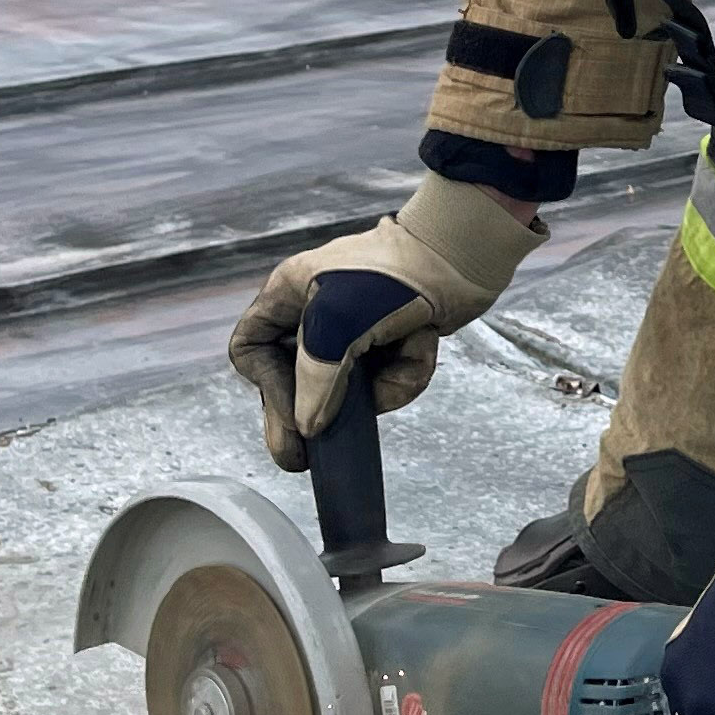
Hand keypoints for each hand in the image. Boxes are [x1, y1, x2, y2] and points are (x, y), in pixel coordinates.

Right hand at [225, 175, 543, 470]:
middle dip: (312, 413)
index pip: (252, 348)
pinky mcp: (392, 341)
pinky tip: (423, 343)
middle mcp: (316, 312)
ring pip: (349, 387)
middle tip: (303, 460)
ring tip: (407, 354)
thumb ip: (315, 379)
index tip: (292, 411)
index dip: (267, 385)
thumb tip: (308, 427)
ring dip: (381, 386)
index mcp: (290, 294)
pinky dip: (407, 372)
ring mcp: (357, 329)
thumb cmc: (393, 274)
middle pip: (296, 379)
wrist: (462, 253)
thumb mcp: (337, 323)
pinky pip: (387, 380)